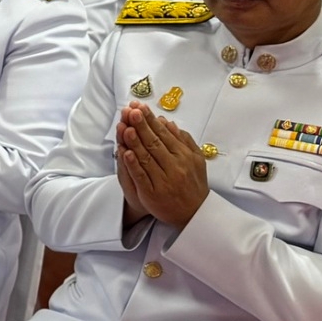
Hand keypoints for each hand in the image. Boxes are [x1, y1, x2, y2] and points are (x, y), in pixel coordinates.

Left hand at [115, 103, 208, 227]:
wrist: (195, 213)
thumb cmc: (194, 183)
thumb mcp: (196, 159)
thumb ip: (184, 140)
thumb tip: (168, 122)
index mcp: (184, 156)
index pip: (164, 134)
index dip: (150, 120)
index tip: (140, 107)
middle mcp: (175, 166)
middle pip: (154, 143)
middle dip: (141, 125)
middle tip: (131, 111)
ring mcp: (163, 180)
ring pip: (146, 158)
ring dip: (135, 142)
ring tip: (125, 126)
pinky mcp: (153, 194)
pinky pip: (141, 177)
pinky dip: (133, 165)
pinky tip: (125, 153)